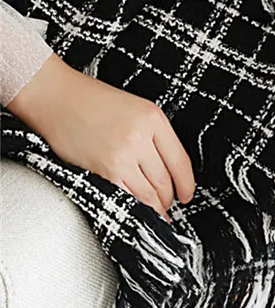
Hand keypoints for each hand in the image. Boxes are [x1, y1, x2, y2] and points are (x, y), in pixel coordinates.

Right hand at [7, 53, 194, 220]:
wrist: (54, 96)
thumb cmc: (92, 100)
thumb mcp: (136, 108)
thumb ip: (156, 136)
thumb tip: (172, 170)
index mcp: (153, 119)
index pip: (181, 163)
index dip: (187, 186)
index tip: (187, 195)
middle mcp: (140, 137)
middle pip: (166, 183)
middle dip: (169, 199)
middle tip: (168, 203)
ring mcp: (122, 155)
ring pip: (150, 195)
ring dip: (156, 208)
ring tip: (157, 211)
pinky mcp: (104, 170)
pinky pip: (128, 198)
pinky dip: (137, 208)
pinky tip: (140, 211)